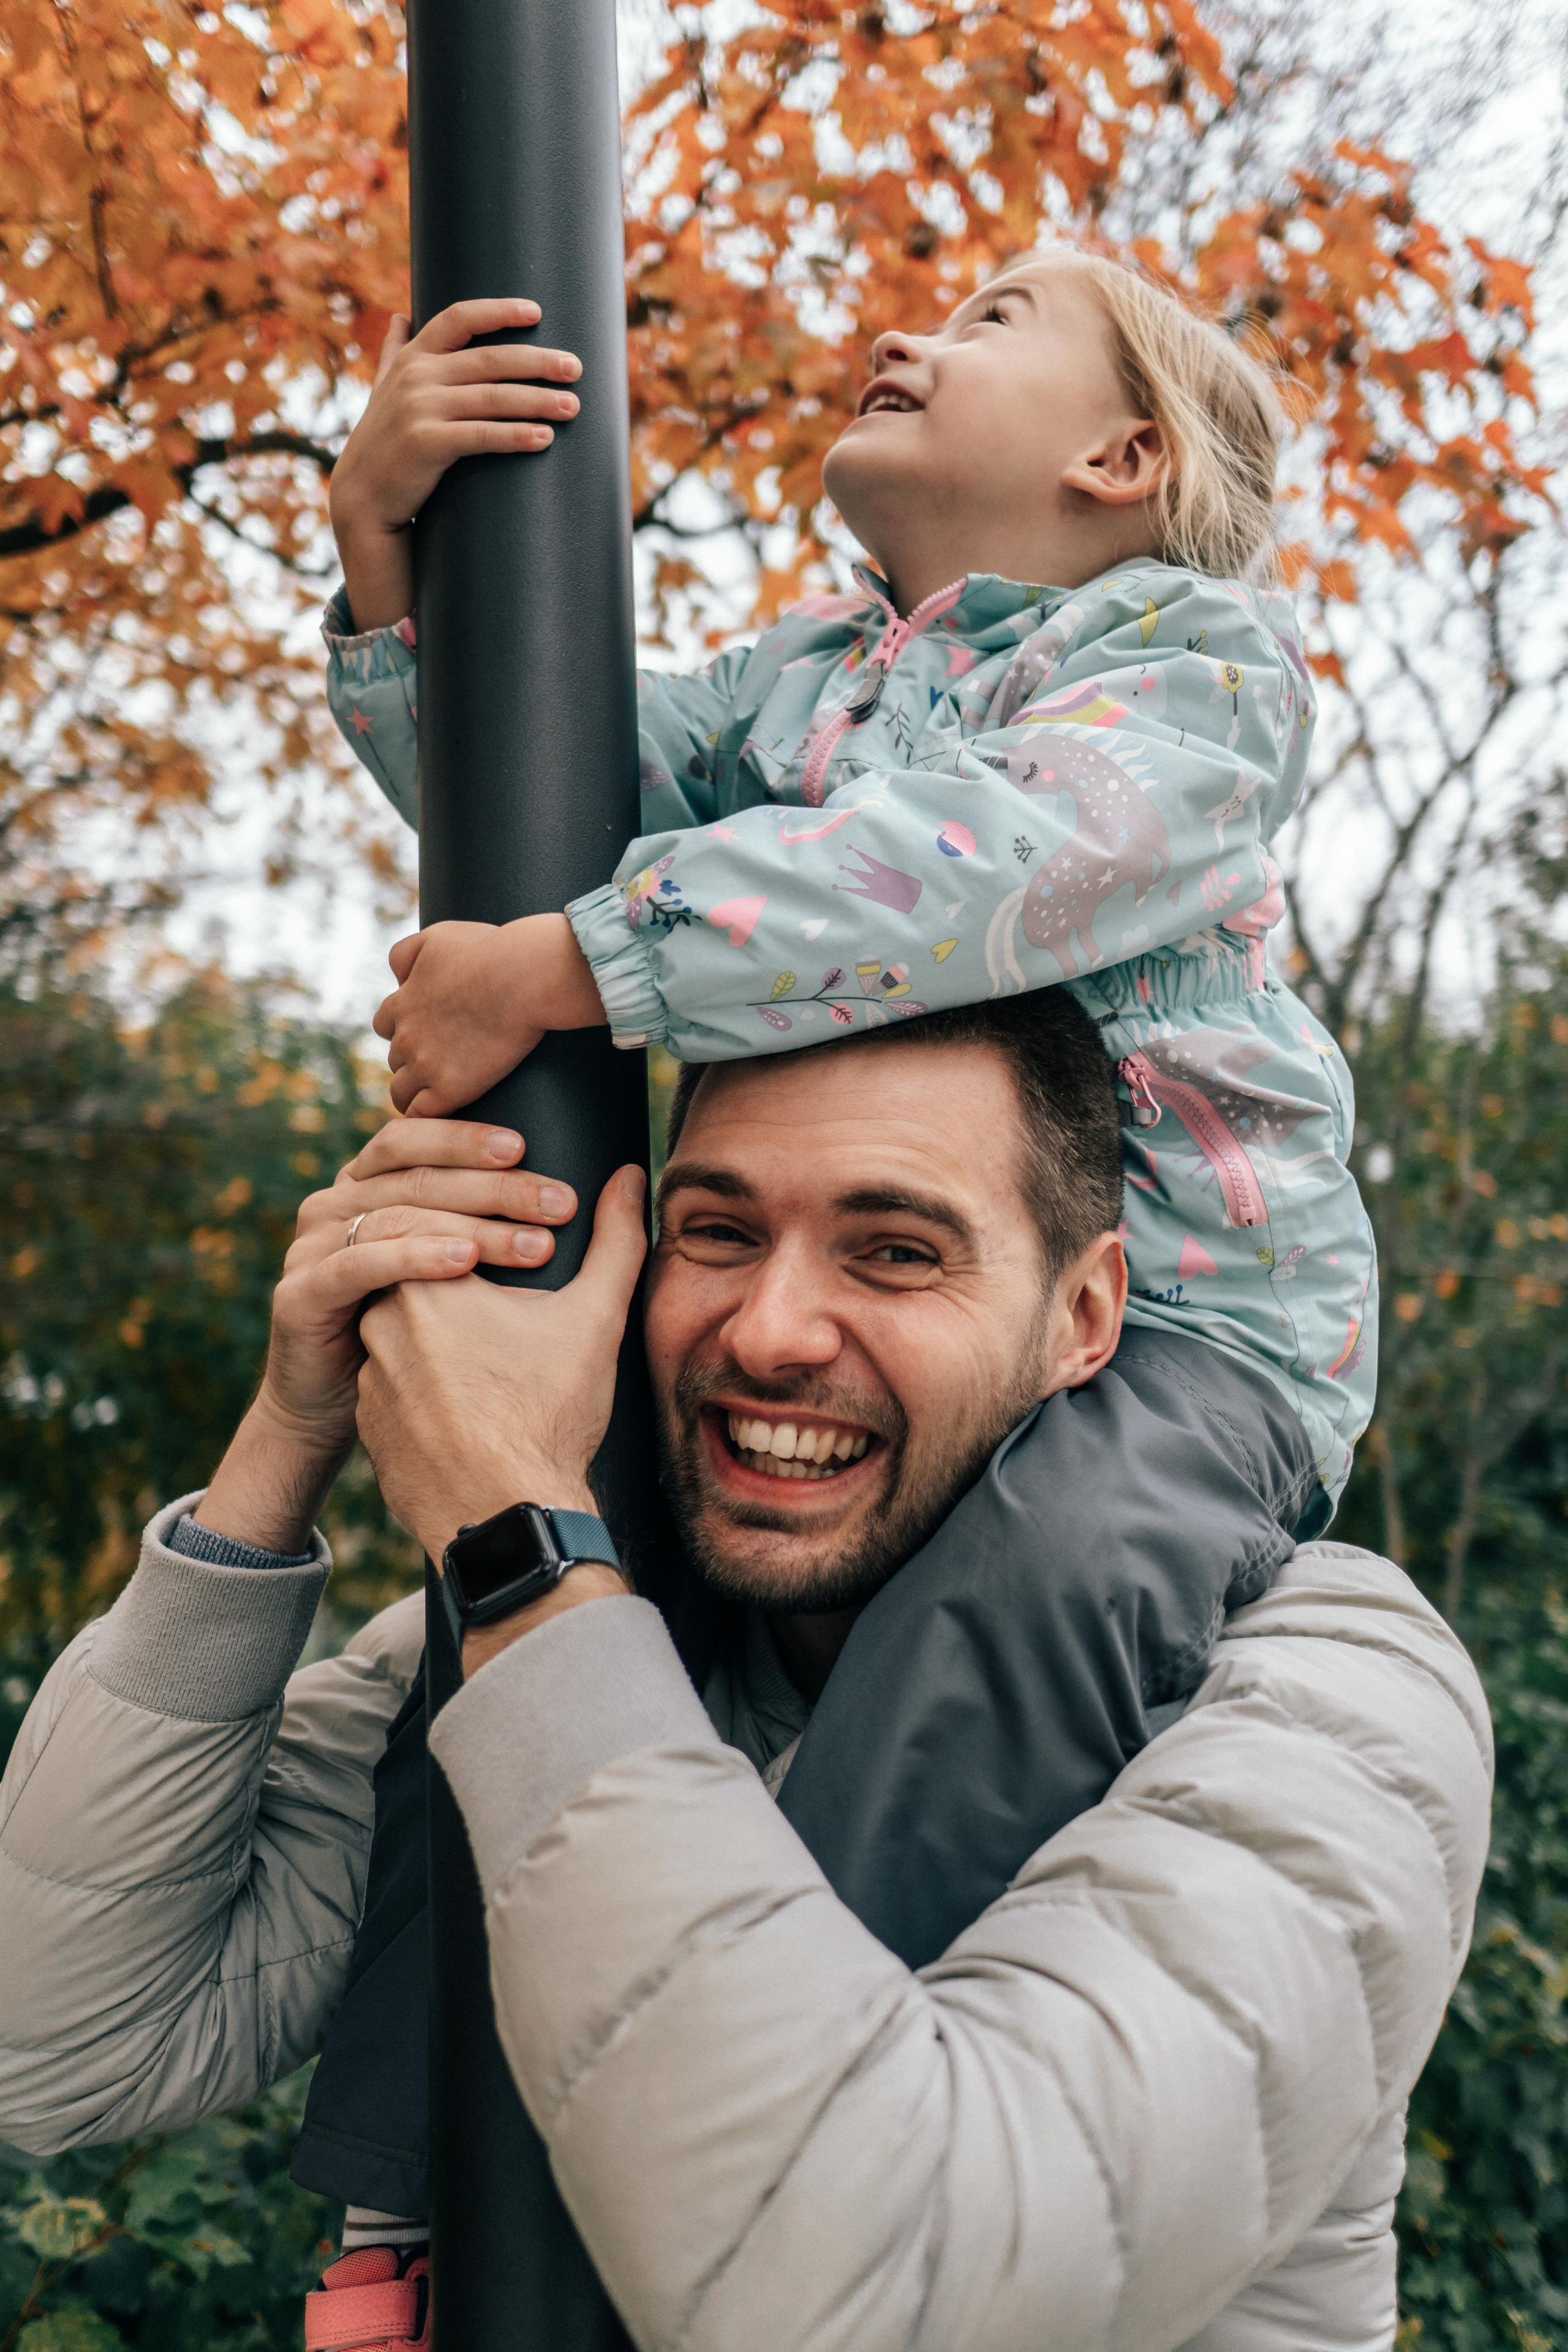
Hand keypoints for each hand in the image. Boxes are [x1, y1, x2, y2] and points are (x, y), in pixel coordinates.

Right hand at [195, 1118, 580, 1552]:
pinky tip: (465, 1264)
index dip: (468, 1138)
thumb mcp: (499, 1277)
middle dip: (492, 1186)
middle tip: (559, 1203)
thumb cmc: (444, 1350)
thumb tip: (627, 1175)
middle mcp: (338, 1205)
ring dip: (467, 1223)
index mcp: (376, 1187)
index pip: (416, 1138)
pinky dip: (413, 1258)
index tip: (530, 1149)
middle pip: (414, 1174)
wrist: (372, 1430)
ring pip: (391, 1213)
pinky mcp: (300, 1295)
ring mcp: (313, 1248)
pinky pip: (357, 1265)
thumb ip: (552, 1220)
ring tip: (534, 1245)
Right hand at [329, 300, 582, 632]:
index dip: (499, 311)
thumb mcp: (383, 389)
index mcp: (413, 358)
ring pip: (492, 397)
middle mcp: (416, 377)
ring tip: (572, 406)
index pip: (459, 318)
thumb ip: (394, 352)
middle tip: (575, 368)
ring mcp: (420, 409)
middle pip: (489, 359)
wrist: (361, 496)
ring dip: (538, 400)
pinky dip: (516, 435)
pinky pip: (481, 436)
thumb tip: (399, 314)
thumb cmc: (383, 442)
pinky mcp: (426, 444)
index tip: (536, 311)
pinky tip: (545, 438)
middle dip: (537, 361)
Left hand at [356, 1164, 647, 1564]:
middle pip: (421, 1280)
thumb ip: (614, 1241)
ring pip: (401, 1336)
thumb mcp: (593, 1320)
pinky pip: (393, 1389)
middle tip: (507, 1311)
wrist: (507, 1517)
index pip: (441, 1231)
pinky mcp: (369, 1427)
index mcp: (422, 1282)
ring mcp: (368, 1380)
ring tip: (492, 1362)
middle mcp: (377, 1324)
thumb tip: (629, 1177)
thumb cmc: (548, 1416)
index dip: (483, 1239)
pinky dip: (425, 1389)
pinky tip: (468, 1405)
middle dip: (460, 1289)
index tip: (518, 1257)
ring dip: (438, 1341)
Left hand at [374, 912, 603, 1115]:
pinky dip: (428, 1117)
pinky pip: (422, 1115)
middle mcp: (406, 1035)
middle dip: (413, 1060)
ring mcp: (425, 1065)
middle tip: (444, 1064)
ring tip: (441, 1096)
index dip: (405, 1029)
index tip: (428, 1033)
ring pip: (402, 1091)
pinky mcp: (449, 1089)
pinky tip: (446, 1116)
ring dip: (416, 1092)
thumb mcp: (438, 936)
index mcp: (402, 1002)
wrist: (523, 976)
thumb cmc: (490, 950)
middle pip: (395, 1059)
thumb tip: (397, 977)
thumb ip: (407, 953)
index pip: (385, 1024)